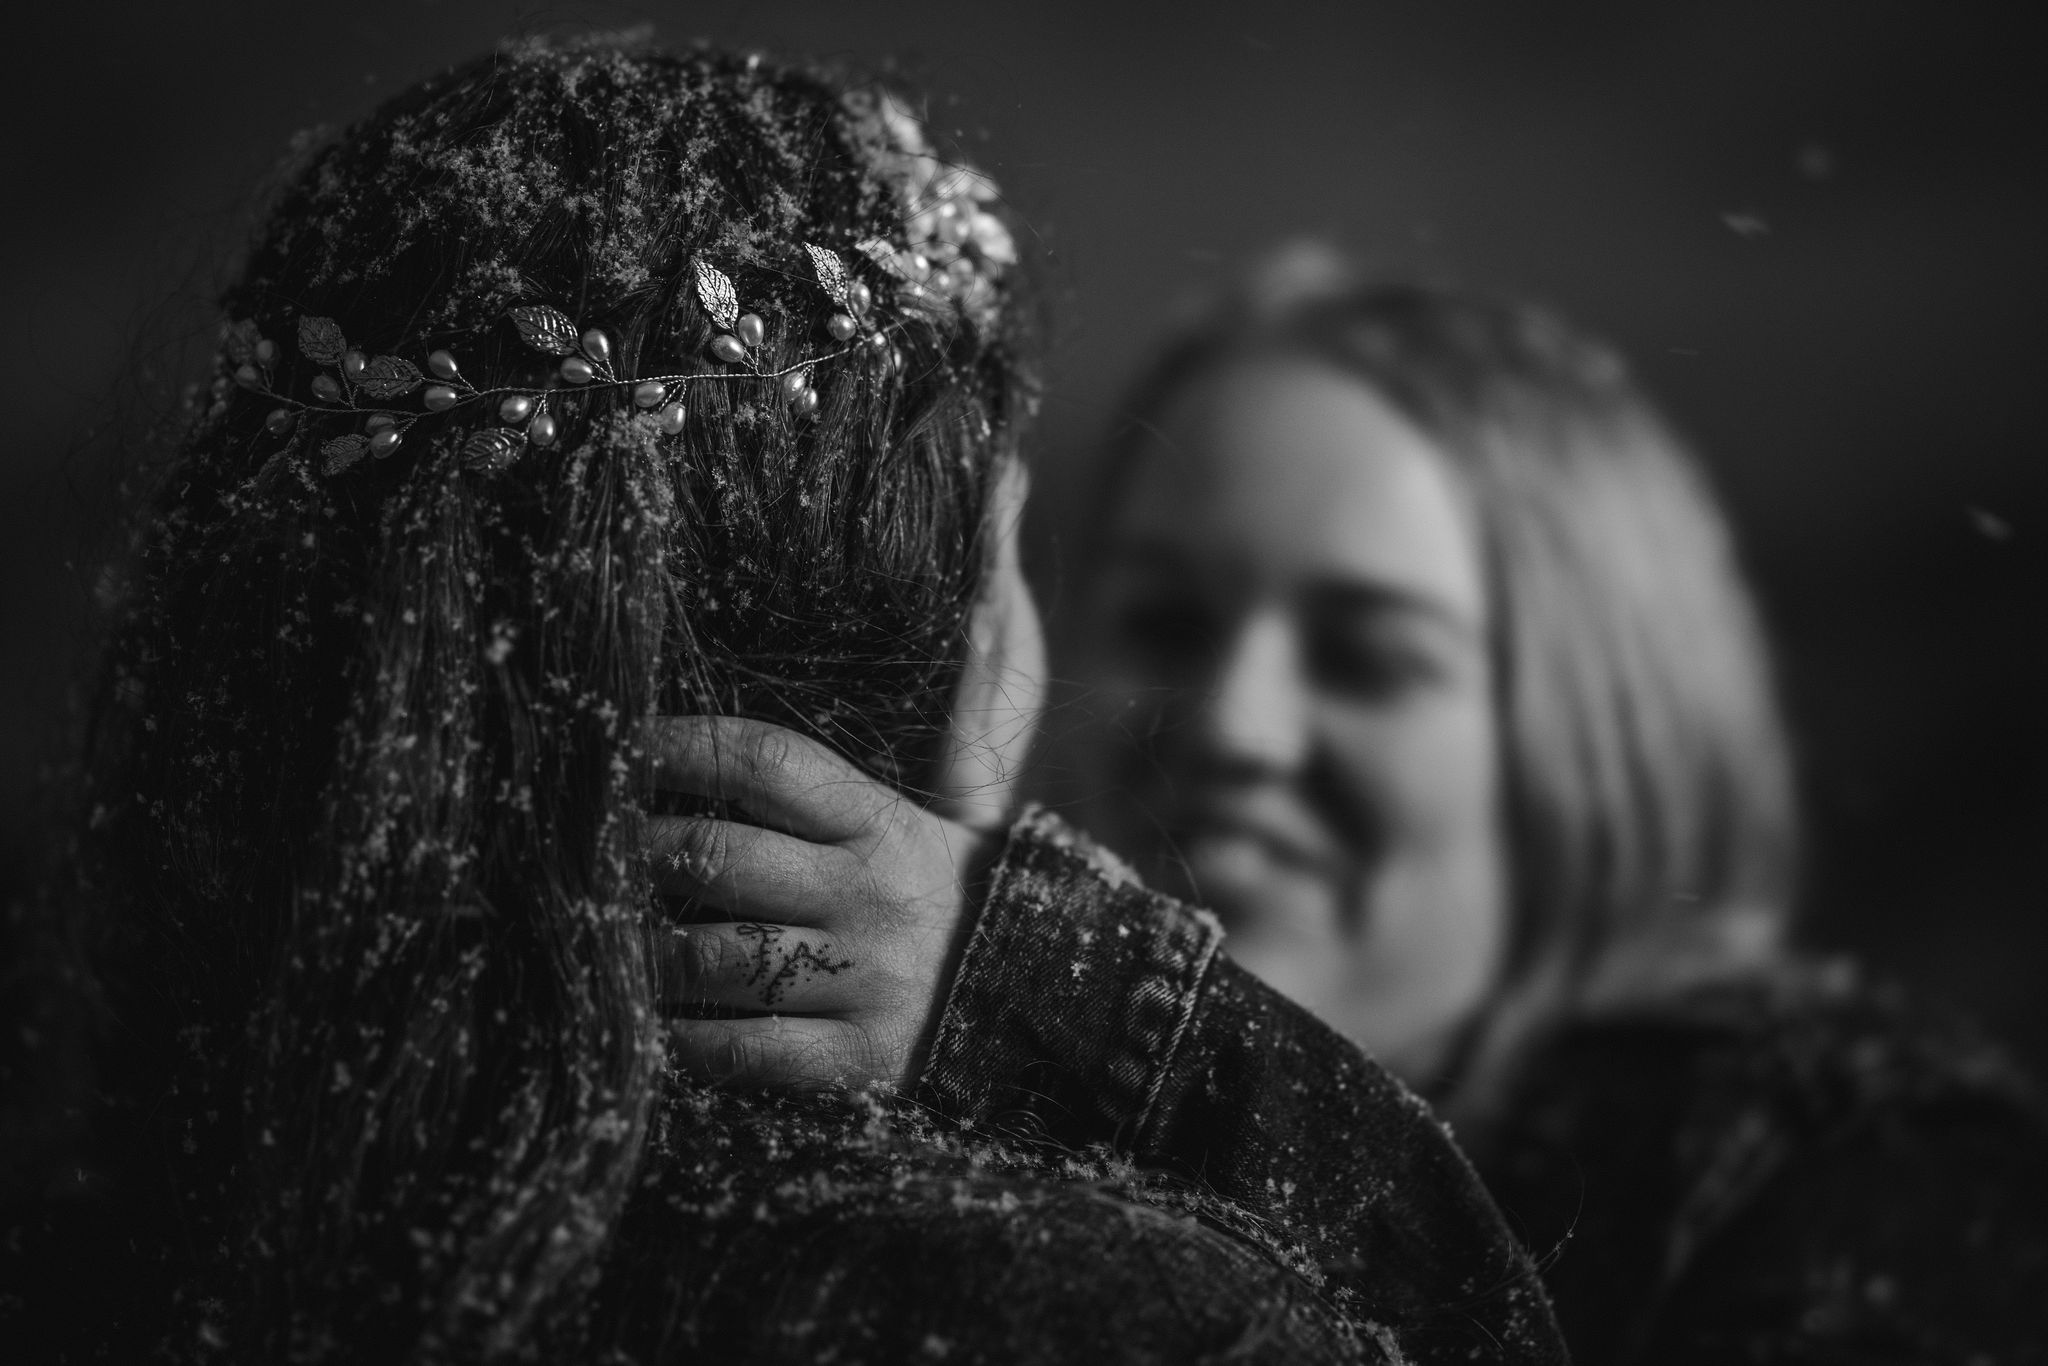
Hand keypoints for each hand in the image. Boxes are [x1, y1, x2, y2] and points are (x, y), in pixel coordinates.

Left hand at [647, 459, 1044, 1089]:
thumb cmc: (959, 885)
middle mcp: (875, 894)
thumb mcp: (952, 797)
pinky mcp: (856, 1065)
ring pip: (713, 960)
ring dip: (638, 950)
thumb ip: (940, 689)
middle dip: (633, 851)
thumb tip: (1001, 483)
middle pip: (717, 856)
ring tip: (593, 937)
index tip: (620, 740)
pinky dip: (677, 1040)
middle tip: (576, 845)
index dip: (679, 746)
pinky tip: (641, 1026)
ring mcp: (866, 982)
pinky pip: (738, 1050)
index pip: (769, 762)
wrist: (1052, 1005)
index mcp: (891, 821)